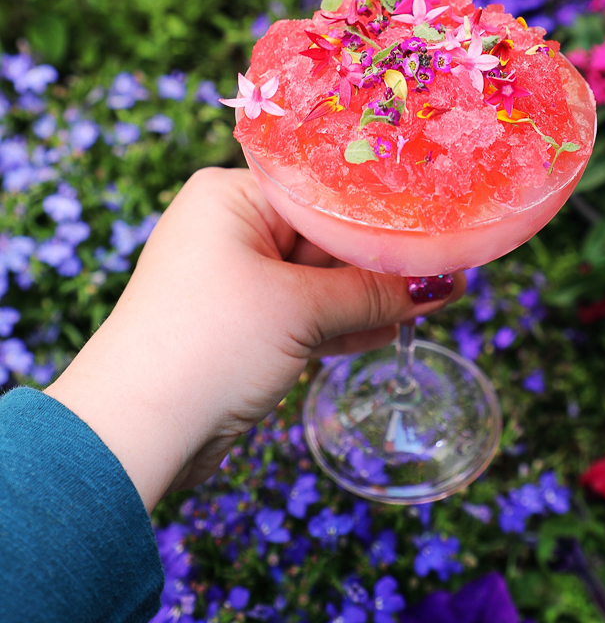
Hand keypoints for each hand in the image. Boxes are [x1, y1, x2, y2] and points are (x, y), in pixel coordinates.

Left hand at [45, 168, 462, 510]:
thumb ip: (374, 292)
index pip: (322, 188)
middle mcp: (229, 227)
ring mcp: (233, 279)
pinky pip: (303, 313)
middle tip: (450, 263)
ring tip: (438, 298)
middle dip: (380, 257)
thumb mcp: (300, 309)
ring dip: (368, 295)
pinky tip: (391, 328)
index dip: (380, 209)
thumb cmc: (208, 345)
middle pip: (324, 232)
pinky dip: (341, 322)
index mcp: (231, 196)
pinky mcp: (240, 325)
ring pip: (317, 277)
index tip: (438, 220)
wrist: (136, 434)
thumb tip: (442, 283)